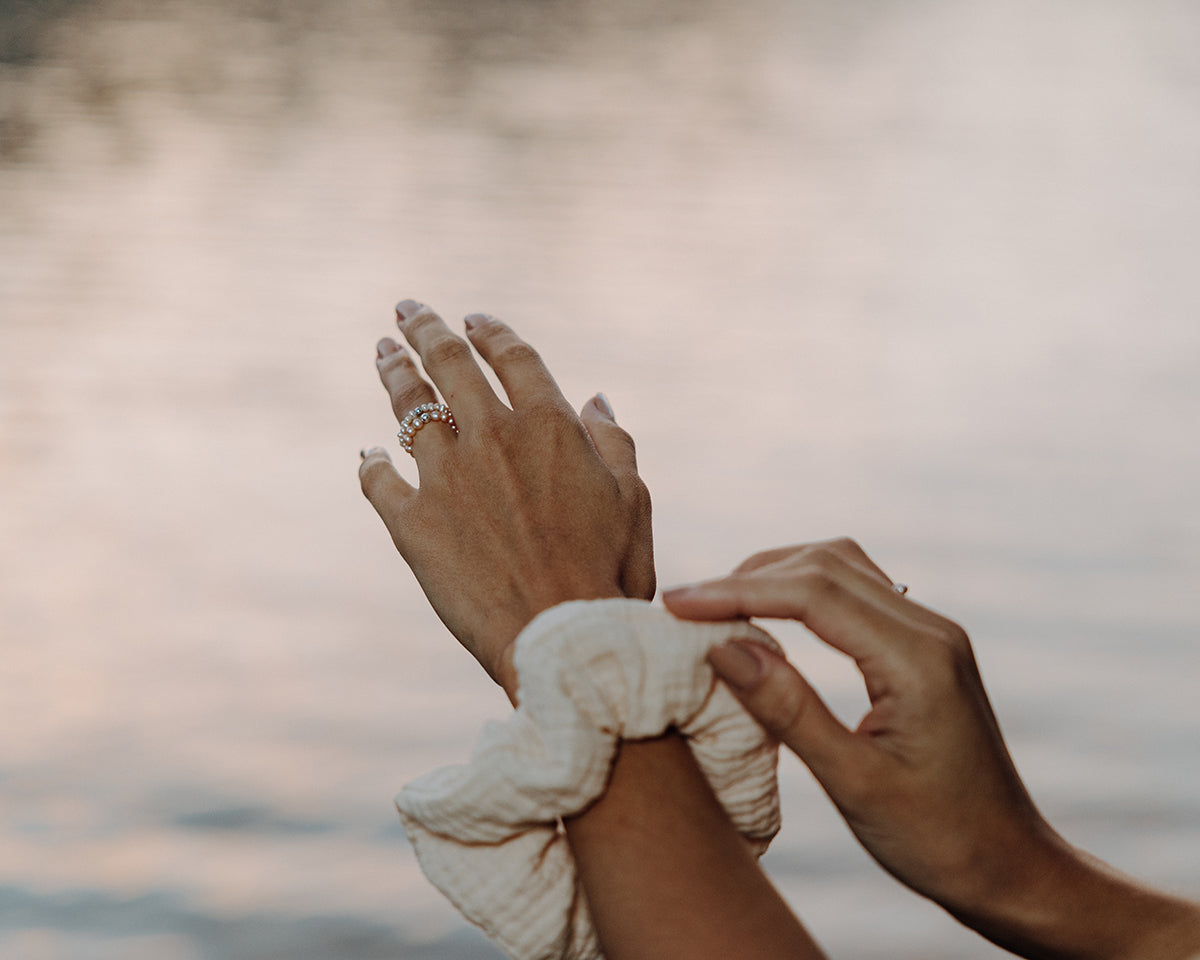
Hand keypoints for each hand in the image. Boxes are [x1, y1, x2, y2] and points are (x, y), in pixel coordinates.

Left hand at [358, 301, 653, 700]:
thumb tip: (594, 396)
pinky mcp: (411, 524)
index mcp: (548, 425)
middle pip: (448, 363)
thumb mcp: (633, 499)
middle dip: (425, 328)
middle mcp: (491, 438)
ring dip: (394, 373)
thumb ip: (612, 440)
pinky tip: (368, 455)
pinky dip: (371, 465)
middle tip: (408, 309)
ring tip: (384, 352)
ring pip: (408, 409)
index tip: (473, 320)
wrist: (560, 641)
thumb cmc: (610, 573)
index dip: (490, 332)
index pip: (511, 356)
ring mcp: (445, 478)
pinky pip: (378, 481)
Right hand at [665, 538, 1042, 910]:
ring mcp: (931, 633)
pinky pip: (856, 591)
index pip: (813, 594)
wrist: (1011, 866)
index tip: (676, 604)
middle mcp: (930, 629)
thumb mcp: (853, 783)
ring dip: (775, 575)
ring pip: (841, 567)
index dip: (736, 591)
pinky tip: (769, 615)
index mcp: (917, 659)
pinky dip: (803, 590)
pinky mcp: (923, 646)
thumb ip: (787, 710)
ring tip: (716, 606)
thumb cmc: (937, 839)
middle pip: (825, 564)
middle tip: (683, 606)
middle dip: (748, 577)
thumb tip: (722, 647)